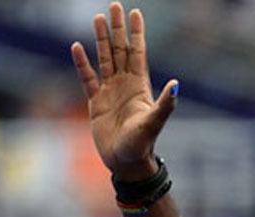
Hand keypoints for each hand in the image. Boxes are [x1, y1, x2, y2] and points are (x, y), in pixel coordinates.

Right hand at [71, 3, 177, 179]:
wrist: (126, 163)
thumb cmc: (142, 145)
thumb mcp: (154, 122)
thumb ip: (166, 103)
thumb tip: (177, 83)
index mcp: (140, 86)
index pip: (138, 53)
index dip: (136, 33)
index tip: (135, 12)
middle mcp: (125, 85)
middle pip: (121, 50)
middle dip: (118, 28)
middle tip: (114, 5)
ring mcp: (110, 92)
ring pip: (105, 59)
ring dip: (102, 39)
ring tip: (98, 18)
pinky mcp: (96, 103)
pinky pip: (87, 78)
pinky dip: (82, 63)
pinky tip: (77, 46)